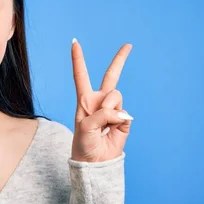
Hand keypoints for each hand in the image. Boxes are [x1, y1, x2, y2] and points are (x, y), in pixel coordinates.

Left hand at [70, 38, 132, 162]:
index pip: (81, 75)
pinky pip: (124, 113)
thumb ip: (102, 114)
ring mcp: (113, 110)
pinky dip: (119, 121)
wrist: (94, 162)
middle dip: (120, 60)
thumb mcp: (86, 126)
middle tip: (128, 45)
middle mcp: (99, 101)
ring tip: (103, 125)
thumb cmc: (84, 144)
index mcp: (84, 100)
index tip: (75, 41)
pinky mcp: (124, 120)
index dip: (78, 59)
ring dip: (109, 109)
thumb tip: (121, 112)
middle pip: (111, 76)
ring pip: (116, 96)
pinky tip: (113, 131)